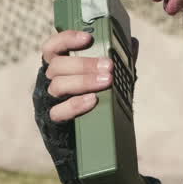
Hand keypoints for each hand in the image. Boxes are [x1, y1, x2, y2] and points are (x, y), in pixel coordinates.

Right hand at [34, 30, 110, 183]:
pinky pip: (58, 112)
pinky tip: (92, 101)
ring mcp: (49, 104)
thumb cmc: (98, 106)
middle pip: (57, 66)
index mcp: (59, 69)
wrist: (93, 145)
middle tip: (108, 65)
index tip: (87, 38)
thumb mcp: (109, 82)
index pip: (52, 48)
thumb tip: (134, 43)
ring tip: (106, 81)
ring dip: (83, 81)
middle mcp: (49, 84)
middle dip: (84, 63)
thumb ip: (119, 63)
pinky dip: (75, 105)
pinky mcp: (52, 123)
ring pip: (57, 86)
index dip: (65, 39)